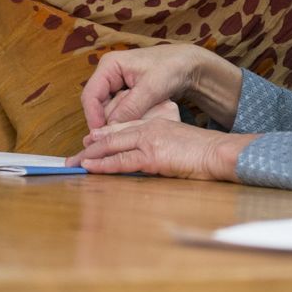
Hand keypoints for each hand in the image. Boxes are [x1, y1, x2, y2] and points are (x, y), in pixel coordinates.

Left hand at [67, 118, 256, 179]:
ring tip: (73, 163)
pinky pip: (122, 160)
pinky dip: (103, 164)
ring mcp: (150, 140)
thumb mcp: (179, 143)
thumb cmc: (204, 152)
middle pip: (112, 136)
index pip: (123, 128)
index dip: (103, 137)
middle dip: (90, 148)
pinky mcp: (153, 155)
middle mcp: (149, 127)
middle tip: (72, 158)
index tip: (88, 144)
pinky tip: (90, 167)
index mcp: (155, 124)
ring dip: (90, 156)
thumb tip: (149, 157)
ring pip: (112, 146)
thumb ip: (162, 145)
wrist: (219, 152)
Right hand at [82, 44, 239, 130]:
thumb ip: (130, 107)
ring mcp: (116, 83)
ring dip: (119, 121)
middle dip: (106, 121)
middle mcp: (109, 74)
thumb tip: (111, 127)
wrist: (189, 64)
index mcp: (109, 66)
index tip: (100, 136)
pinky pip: (119, 110)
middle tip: (118, 137)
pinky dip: (127, 118)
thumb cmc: (171, 67)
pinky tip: (139, 123)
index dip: (93, 117)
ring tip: (133, 129)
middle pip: (97, 104)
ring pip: (108, 109)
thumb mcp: (151, 88)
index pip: (90, 95)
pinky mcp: (125, 93)